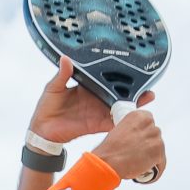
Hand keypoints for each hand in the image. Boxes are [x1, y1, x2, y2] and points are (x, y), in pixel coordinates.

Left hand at [29, 56, 153, 144]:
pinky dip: (123, 120)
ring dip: (133, 104)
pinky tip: (134, 117)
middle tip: (147, 84)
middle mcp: (96, 98)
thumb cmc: (46, 107)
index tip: (132, 69)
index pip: (105, 79)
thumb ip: (63, 74)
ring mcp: (98, 111)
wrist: (42, 130)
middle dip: (132, 88)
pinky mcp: (97, 125)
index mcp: (88, 87)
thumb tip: (65, 59)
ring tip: (147, 98)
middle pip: (117, 92)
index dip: (118, 75)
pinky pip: (112, 123)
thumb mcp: (53, 87)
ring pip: (119, 106)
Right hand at [94, 106, 164, 181]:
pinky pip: (161, 163)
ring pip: (159, 149)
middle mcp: (150, 125)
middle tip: (138, 153)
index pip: (149, 122)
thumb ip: (132, 131)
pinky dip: (156, 169)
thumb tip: (136, 137)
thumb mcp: (119, 131)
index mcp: (139, 116)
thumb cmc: (110, 150)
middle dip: (149, 144)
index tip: (141, 140)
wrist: (109, 162)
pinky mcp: (159, 153)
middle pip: (155, 135)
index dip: (144, 133)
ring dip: (152, 156)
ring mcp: (156, 139)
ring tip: (140, 163)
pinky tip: (146, 171)